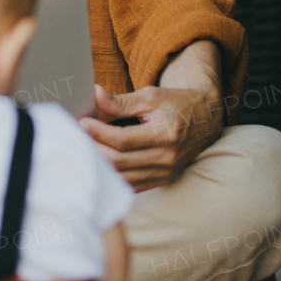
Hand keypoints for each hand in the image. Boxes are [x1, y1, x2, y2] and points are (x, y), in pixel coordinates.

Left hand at [80, 40, 225, 191]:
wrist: (204, 119)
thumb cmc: (175, 104)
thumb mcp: (151, 96)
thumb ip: (122, 100)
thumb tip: (96, 95)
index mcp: (166, 134)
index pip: (123, 140)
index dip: (99, 133)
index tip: (82, 122)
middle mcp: (167, 158)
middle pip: (120, 161)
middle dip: (94, 150)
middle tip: (76, 138)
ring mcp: (165, 172)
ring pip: (123, 176)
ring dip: (100, 165)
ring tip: (83, 150)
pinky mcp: (162, 180)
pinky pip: (131, 185)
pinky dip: (113, 177)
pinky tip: (98, 165)